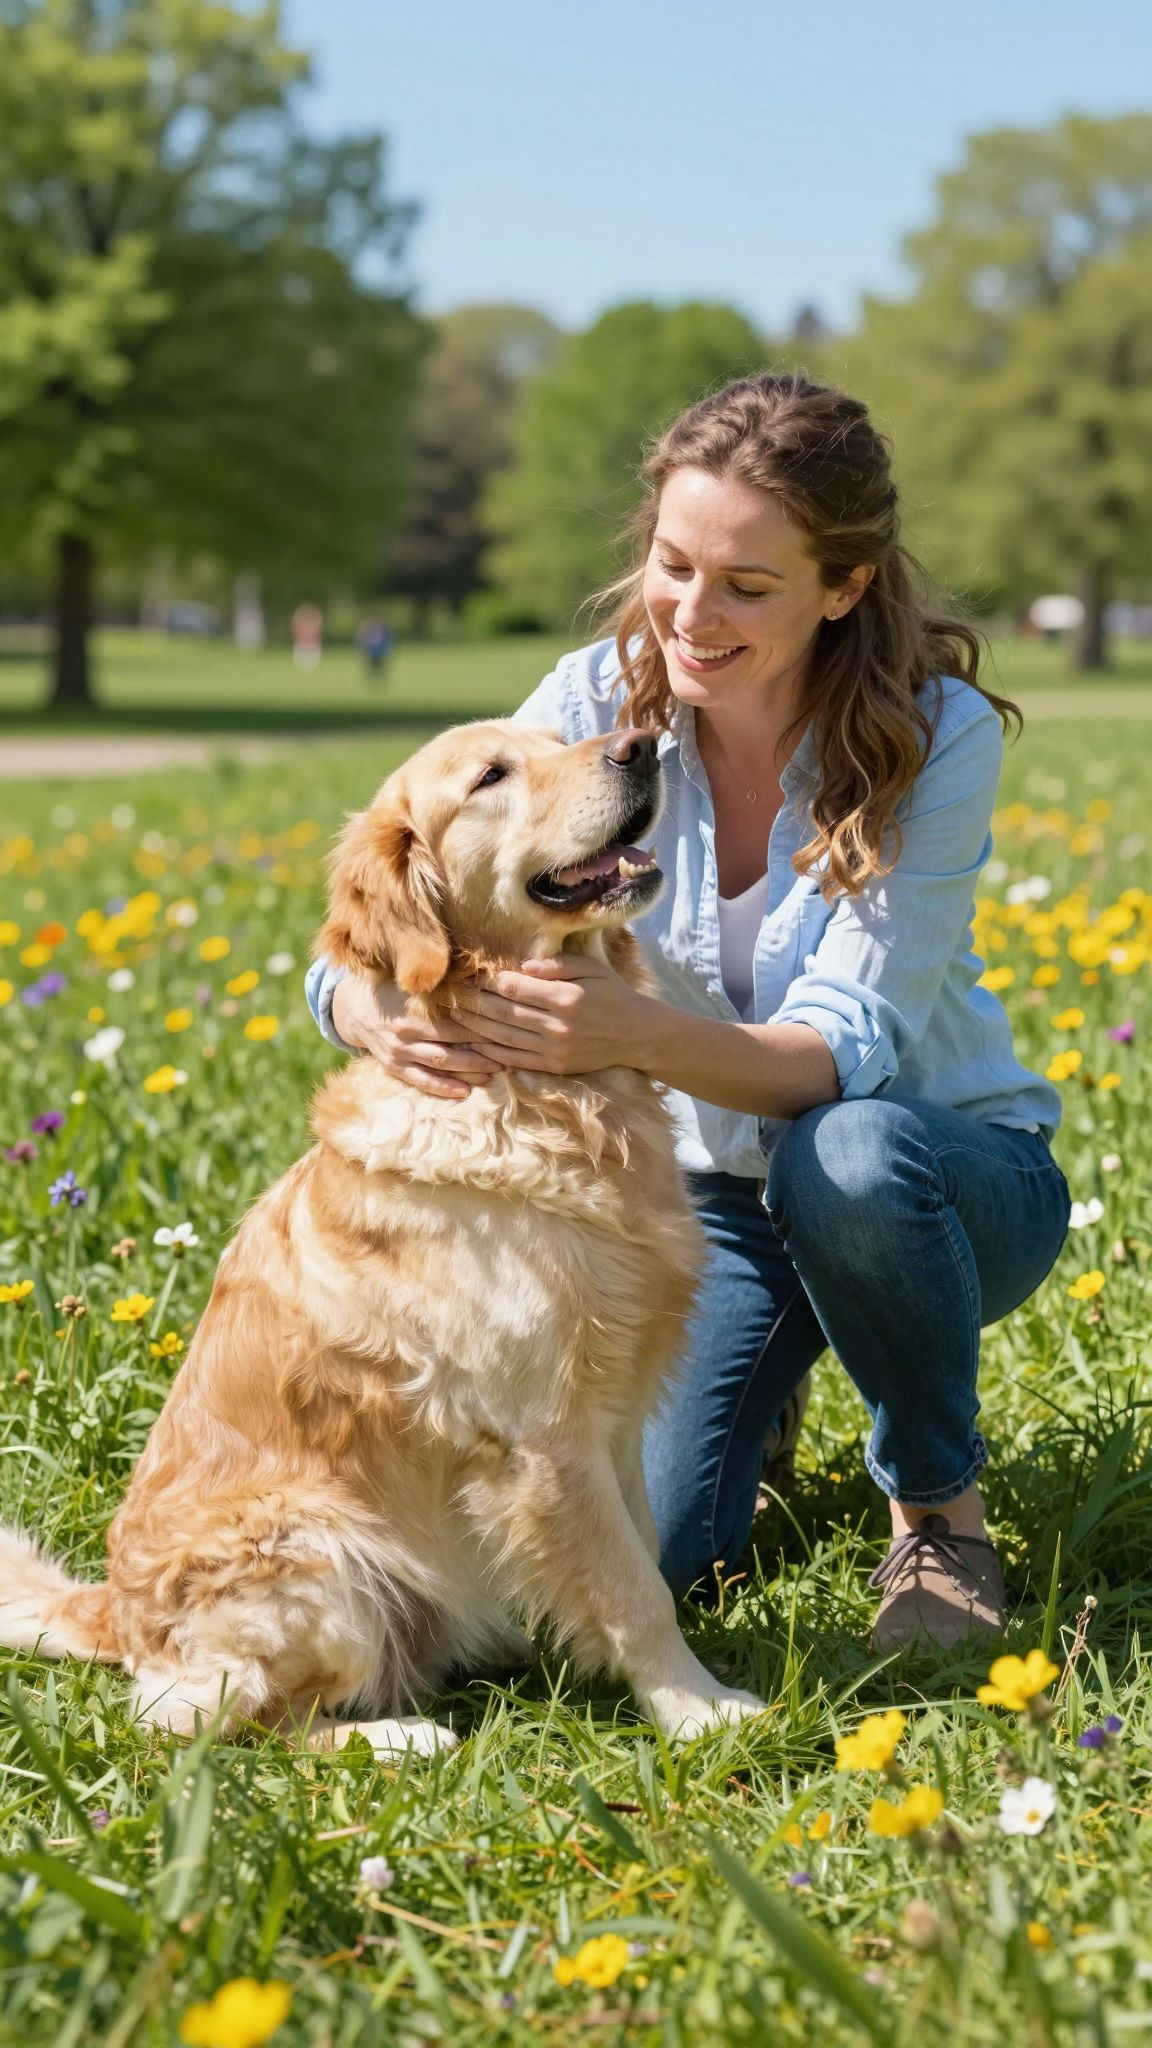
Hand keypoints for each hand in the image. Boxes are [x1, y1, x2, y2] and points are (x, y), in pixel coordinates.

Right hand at [330, 974, 501, 1099]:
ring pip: (439, 1066)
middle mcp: (404, 1035)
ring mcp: (398, 1054)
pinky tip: (465, 1092)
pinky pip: (421, 1081)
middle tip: (506, 1055)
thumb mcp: (411, 981)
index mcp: (411, 1011)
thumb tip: (479, 975)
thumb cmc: (391, 988)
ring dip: (468, 1071)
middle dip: (480, 1053)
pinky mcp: (394, 1068)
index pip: (452, 1022)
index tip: (502, 1028)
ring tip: (493, 1073)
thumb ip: (438, 982)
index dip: (479, 1027)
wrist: (354, 1008)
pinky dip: (444, 1088)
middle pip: (450, 1047)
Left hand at [450, 955, 652, 1075]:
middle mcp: (558, 1025)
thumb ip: (558, 965)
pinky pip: (515, 1059)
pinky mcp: (553, 1066)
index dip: (489, 981)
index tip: (471, 974)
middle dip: (474, 1002)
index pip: (515, 988)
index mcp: (566, 998)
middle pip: (504, 1012)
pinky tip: (474, 1042)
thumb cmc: (612, 994)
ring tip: (455, 1016)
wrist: (636, 1035)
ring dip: (476, 1026)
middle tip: (451, 994)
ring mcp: (554, 1049)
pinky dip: (491, 1052)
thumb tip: (523, 966)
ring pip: (504, 1037)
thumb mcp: (592, 968)